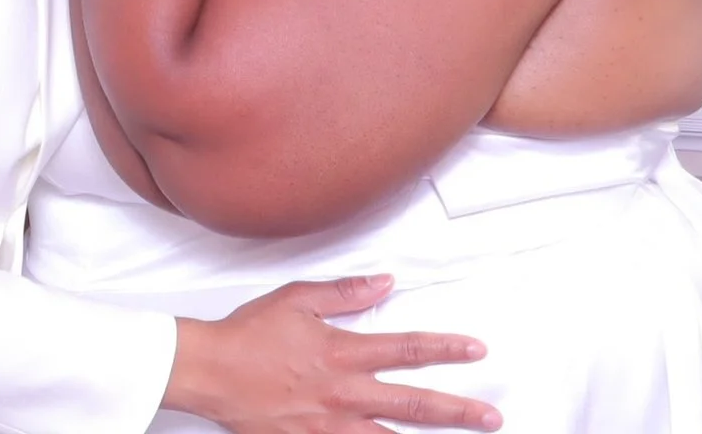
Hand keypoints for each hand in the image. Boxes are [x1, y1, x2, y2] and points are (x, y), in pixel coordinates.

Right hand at [165, 274, 498, 433]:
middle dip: (458, 411)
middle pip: (413, 405)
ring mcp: (329, 425)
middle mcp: (344, 393)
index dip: (447, 349)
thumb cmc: (248, 335)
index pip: (408, 349)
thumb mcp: (297, 299)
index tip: (476, 350)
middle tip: (492, 417)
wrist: (209, 372)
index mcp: (343, 352)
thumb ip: (345, 292)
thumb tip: (384, 282)